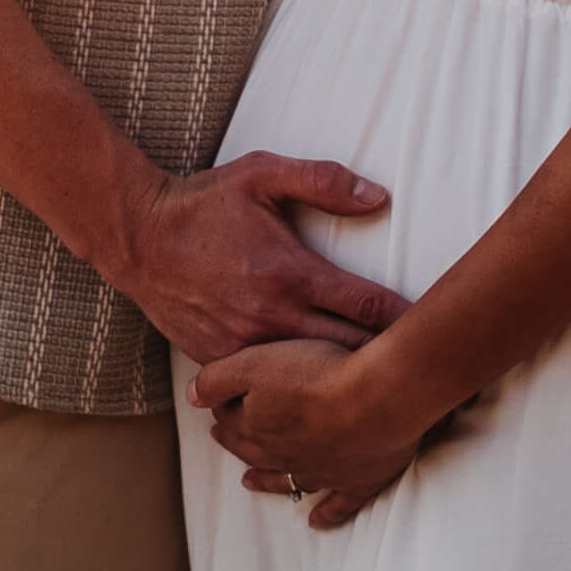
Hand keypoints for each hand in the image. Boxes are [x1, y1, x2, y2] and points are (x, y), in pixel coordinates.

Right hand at [111, 153, 406, 368]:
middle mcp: (273, 318)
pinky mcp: (221, 363)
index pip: (369, 306)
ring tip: (382, 388)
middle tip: (420, 363)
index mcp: (292, 273)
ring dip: (345, 381)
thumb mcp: (262, 174)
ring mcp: (246, 347)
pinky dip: (296, 391)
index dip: (407, 320)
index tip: (434, 326)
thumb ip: (324, 182)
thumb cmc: (203, 203)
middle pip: (351, 352)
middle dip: (387, 358)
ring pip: (312, 379)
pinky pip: (270, 388)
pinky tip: (321, 396)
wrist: (136, 237)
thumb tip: (380, 197)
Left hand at [195, 334, 448, 530]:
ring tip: (249, 483)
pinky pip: (338, 505)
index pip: (231, 420)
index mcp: (258, 427)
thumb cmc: (317, 374)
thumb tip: (191, 396)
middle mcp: (285, 455)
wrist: (377, 399)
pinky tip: (316, 523)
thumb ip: (218, 379)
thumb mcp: (254, 363)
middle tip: (222, 439)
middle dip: (235, 444)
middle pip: (252, 450)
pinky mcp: (359, 480)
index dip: (222, 411)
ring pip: (286, 479)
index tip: (216, 408)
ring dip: (266, 481)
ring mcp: (322, 471)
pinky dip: (327, 515)